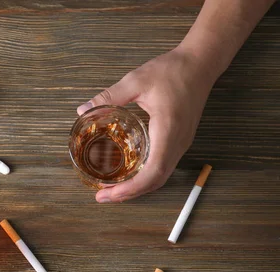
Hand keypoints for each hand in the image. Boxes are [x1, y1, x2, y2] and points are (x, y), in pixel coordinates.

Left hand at [77, 46, 215, 202]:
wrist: (201, 63)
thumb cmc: (172, 70)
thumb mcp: (136, 80)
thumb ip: (110, 96)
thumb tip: (82, 110)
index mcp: (168, 131)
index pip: (153, 172)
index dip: (131, 188)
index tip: (108, 194)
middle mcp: (178, 143)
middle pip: (156, 181)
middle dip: (129, 193)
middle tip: (102, 197)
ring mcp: (181, 143)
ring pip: (160, 176)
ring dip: (137, 187)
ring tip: (112, 190)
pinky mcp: (180, 140)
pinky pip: (163, 166)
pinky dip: (145, 177)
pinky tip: (128, 174)